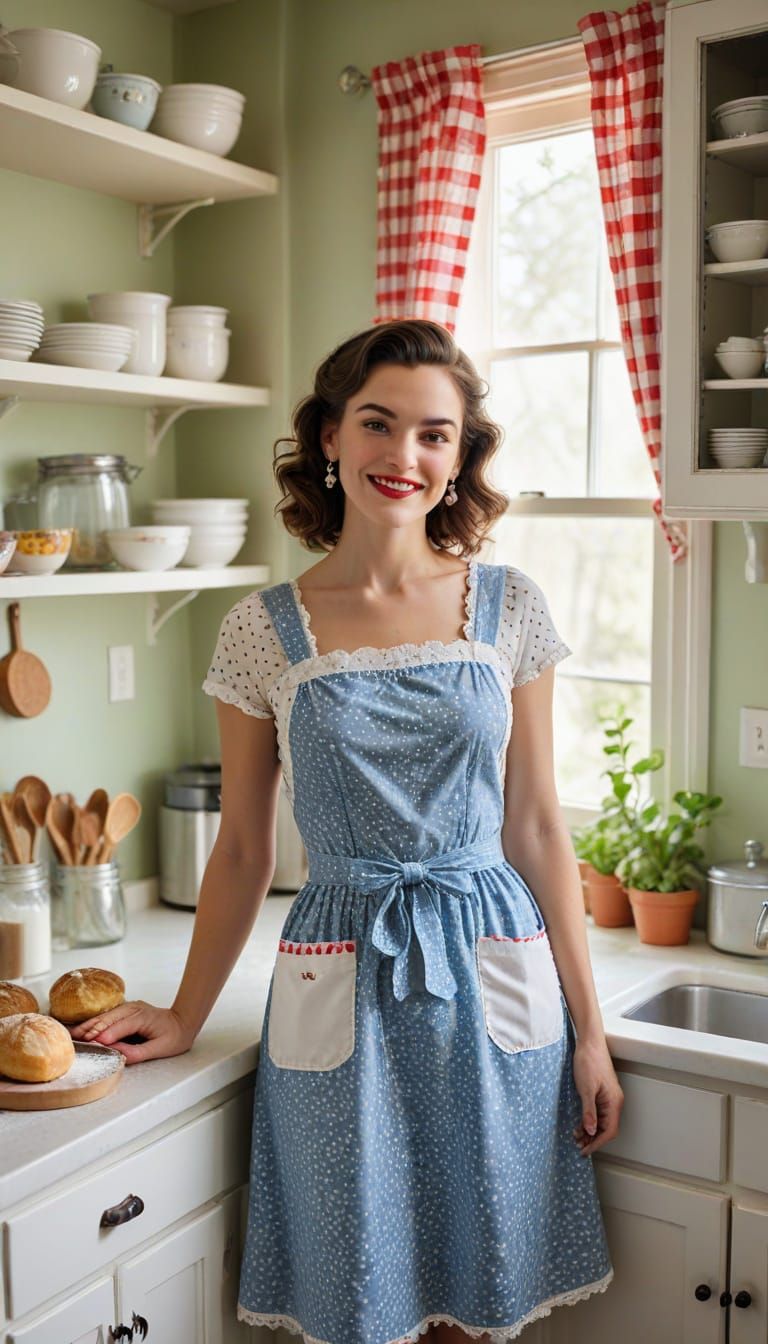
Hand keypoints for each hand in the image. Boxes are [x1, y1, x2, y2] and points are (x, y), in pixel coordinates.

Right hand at [67, 1001, 195, 1064]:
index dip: (106, 1035)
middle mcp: (133, 1009)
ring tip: (73, 1034)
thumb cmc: (174, 1036)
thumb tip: (117, 1054)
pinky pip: (106, 1017)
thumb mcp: (159, 1049)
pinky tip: (82, 1029)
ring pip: (104, 1016)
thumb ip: (137, 1052)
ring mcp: (128, 1008)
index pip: (120, 1026)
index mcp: (142, 1017)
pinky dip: (93, 1023)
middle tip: (75, 1039)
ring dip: (89, 1025)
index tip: (91, 1043)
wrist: (183, 1021)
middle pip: (108, 1018)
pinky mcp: (124, 1011)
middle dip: (91, 1029)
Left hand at [571, 1035, 623, 1156]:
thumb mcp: (586, 1090)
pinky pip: (598, 1112)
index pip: (609, 1131)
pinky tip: (579, 1124)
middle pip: (606, 1128)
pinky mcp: (601, 1093)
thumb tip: (591, 1132)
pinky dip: (589, 1120)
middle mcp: (614, 1102)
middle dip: (593, 1140)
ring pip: (602, 1121)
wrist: (588, 1043)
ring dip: (590, 1131)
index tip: (585, 1151)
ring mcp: (609, 1097)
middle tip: (578, 1146)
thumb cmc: (589, 1062)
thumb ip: (589, 1112)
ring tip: (576, 1137)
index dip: (597, 1143)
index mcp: (614, 1102)